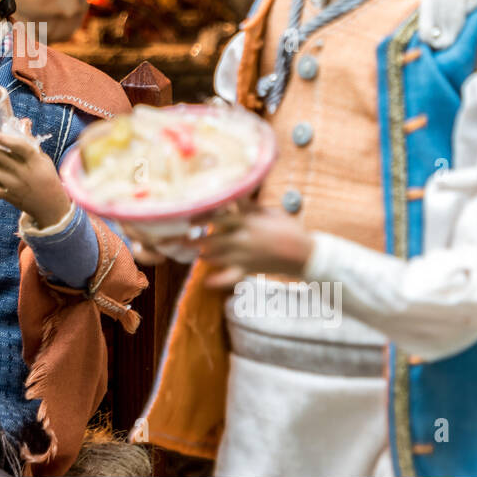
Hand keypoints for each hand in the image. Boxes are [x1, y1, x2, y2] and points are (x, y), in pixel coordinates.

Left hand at [0, 119, 71, 228]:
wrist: (51, 205)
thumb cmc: (47, 176)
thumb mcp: (42, 158)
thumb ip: (30, 141)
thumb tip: (24, 121)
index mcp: (34, 160)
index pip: (19, 147)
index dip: (3, 140)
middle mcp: (24, 172)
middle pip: (0, 157)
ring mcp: (15, 186)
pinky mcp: (9, 196)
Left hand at [132, 204, 315, 287]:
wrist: (305, 254)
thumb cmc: (288, 228)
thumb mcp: (268, 212)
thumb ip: (248, 206)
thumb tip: (233, 194)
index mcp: (246, 221)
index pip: (218, 216)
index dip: (199, 214)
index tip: (183, 212)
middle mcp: (241, 238)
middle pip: (209, 238)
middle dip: (189, 238)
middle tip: (171, 237)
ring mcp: (243, 256)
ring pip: (214, 256)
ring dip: (199, 253)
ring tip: (184, 250)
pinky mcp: (248, 270)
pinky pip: (229, 277)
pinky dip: (217, 280)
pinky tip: (205, 282)